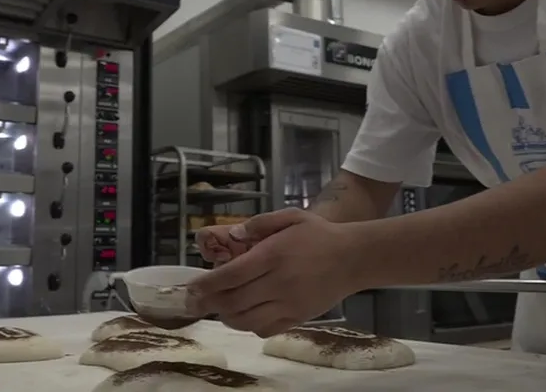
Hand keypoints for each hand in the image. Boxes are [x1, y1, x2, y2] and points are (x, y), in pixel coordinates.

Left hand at [186, 208, 362, 337]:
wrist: (354, 258)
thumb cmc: (319, 234)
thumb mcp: (291, 216)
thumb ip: (259, 223)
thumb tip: (232, 235)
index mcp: (273, 255)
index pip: (231, 275)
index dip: (206, 284)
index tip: (191, 288)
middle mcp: (279, 282)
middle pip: (233, 301)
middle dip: (209, 303)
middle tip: (195, 302)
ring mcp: (289, 303)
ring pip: (246, 320)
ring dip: (226, 316)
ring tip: (218, 308)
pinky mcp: (298, 317)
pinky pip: (265, 329)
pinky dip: (248, 326)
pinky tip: (244, 316)